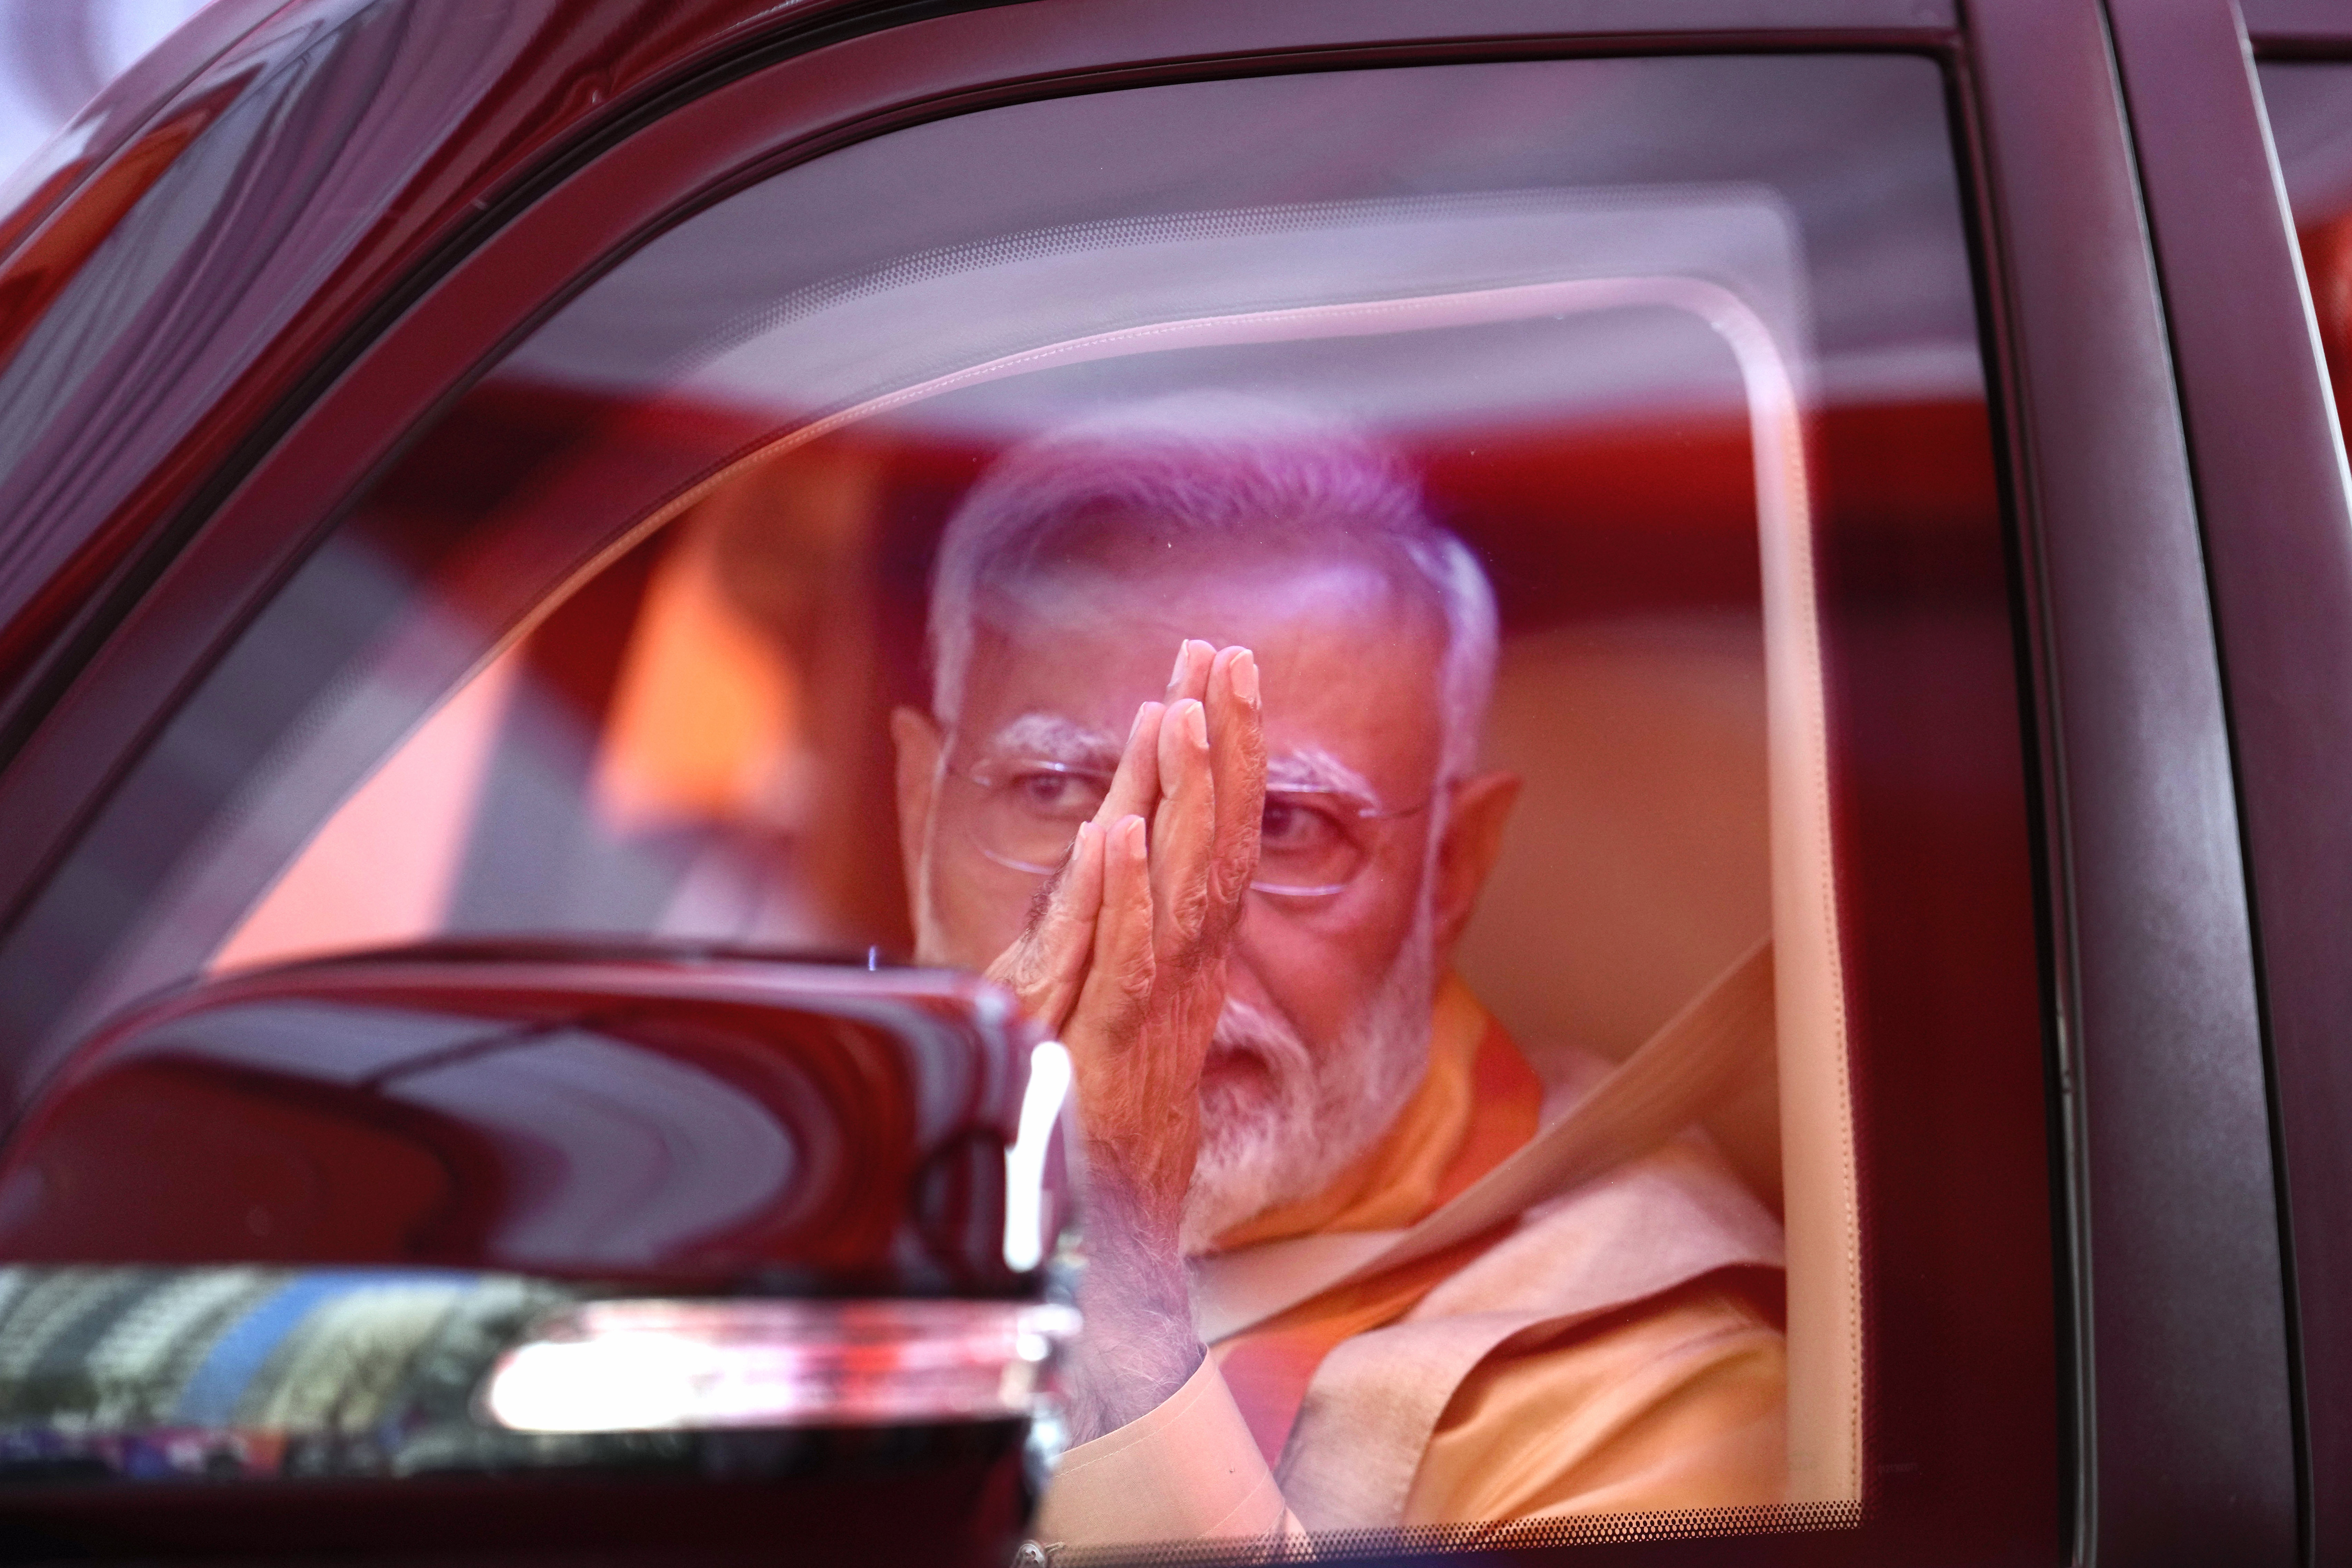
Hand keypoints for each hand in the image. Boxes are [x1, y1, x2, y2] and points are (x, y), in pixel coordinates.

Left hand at [981, 638, 1265, 1438]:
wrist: (1097, 1235)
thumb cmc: (1087, 1109)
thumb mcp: (1083, 995)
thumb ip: (1086, 921)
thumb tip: (1101, 845)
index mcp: (1184, 955)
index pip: (1218, 836)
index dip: (1227, 754)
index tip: (1223, 672)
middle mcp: (1186, 974)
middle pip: (1220, 840)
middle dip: (1224, 743)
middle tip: (1221, 651)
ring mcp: (1156, 1010)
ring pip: (1186, 888)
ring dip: (1184, 795)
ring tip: (1181, 708)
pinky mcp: (1115, 1051)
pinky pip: (1127, 963)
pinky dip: (1124, 895)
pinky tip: (1118, 832)